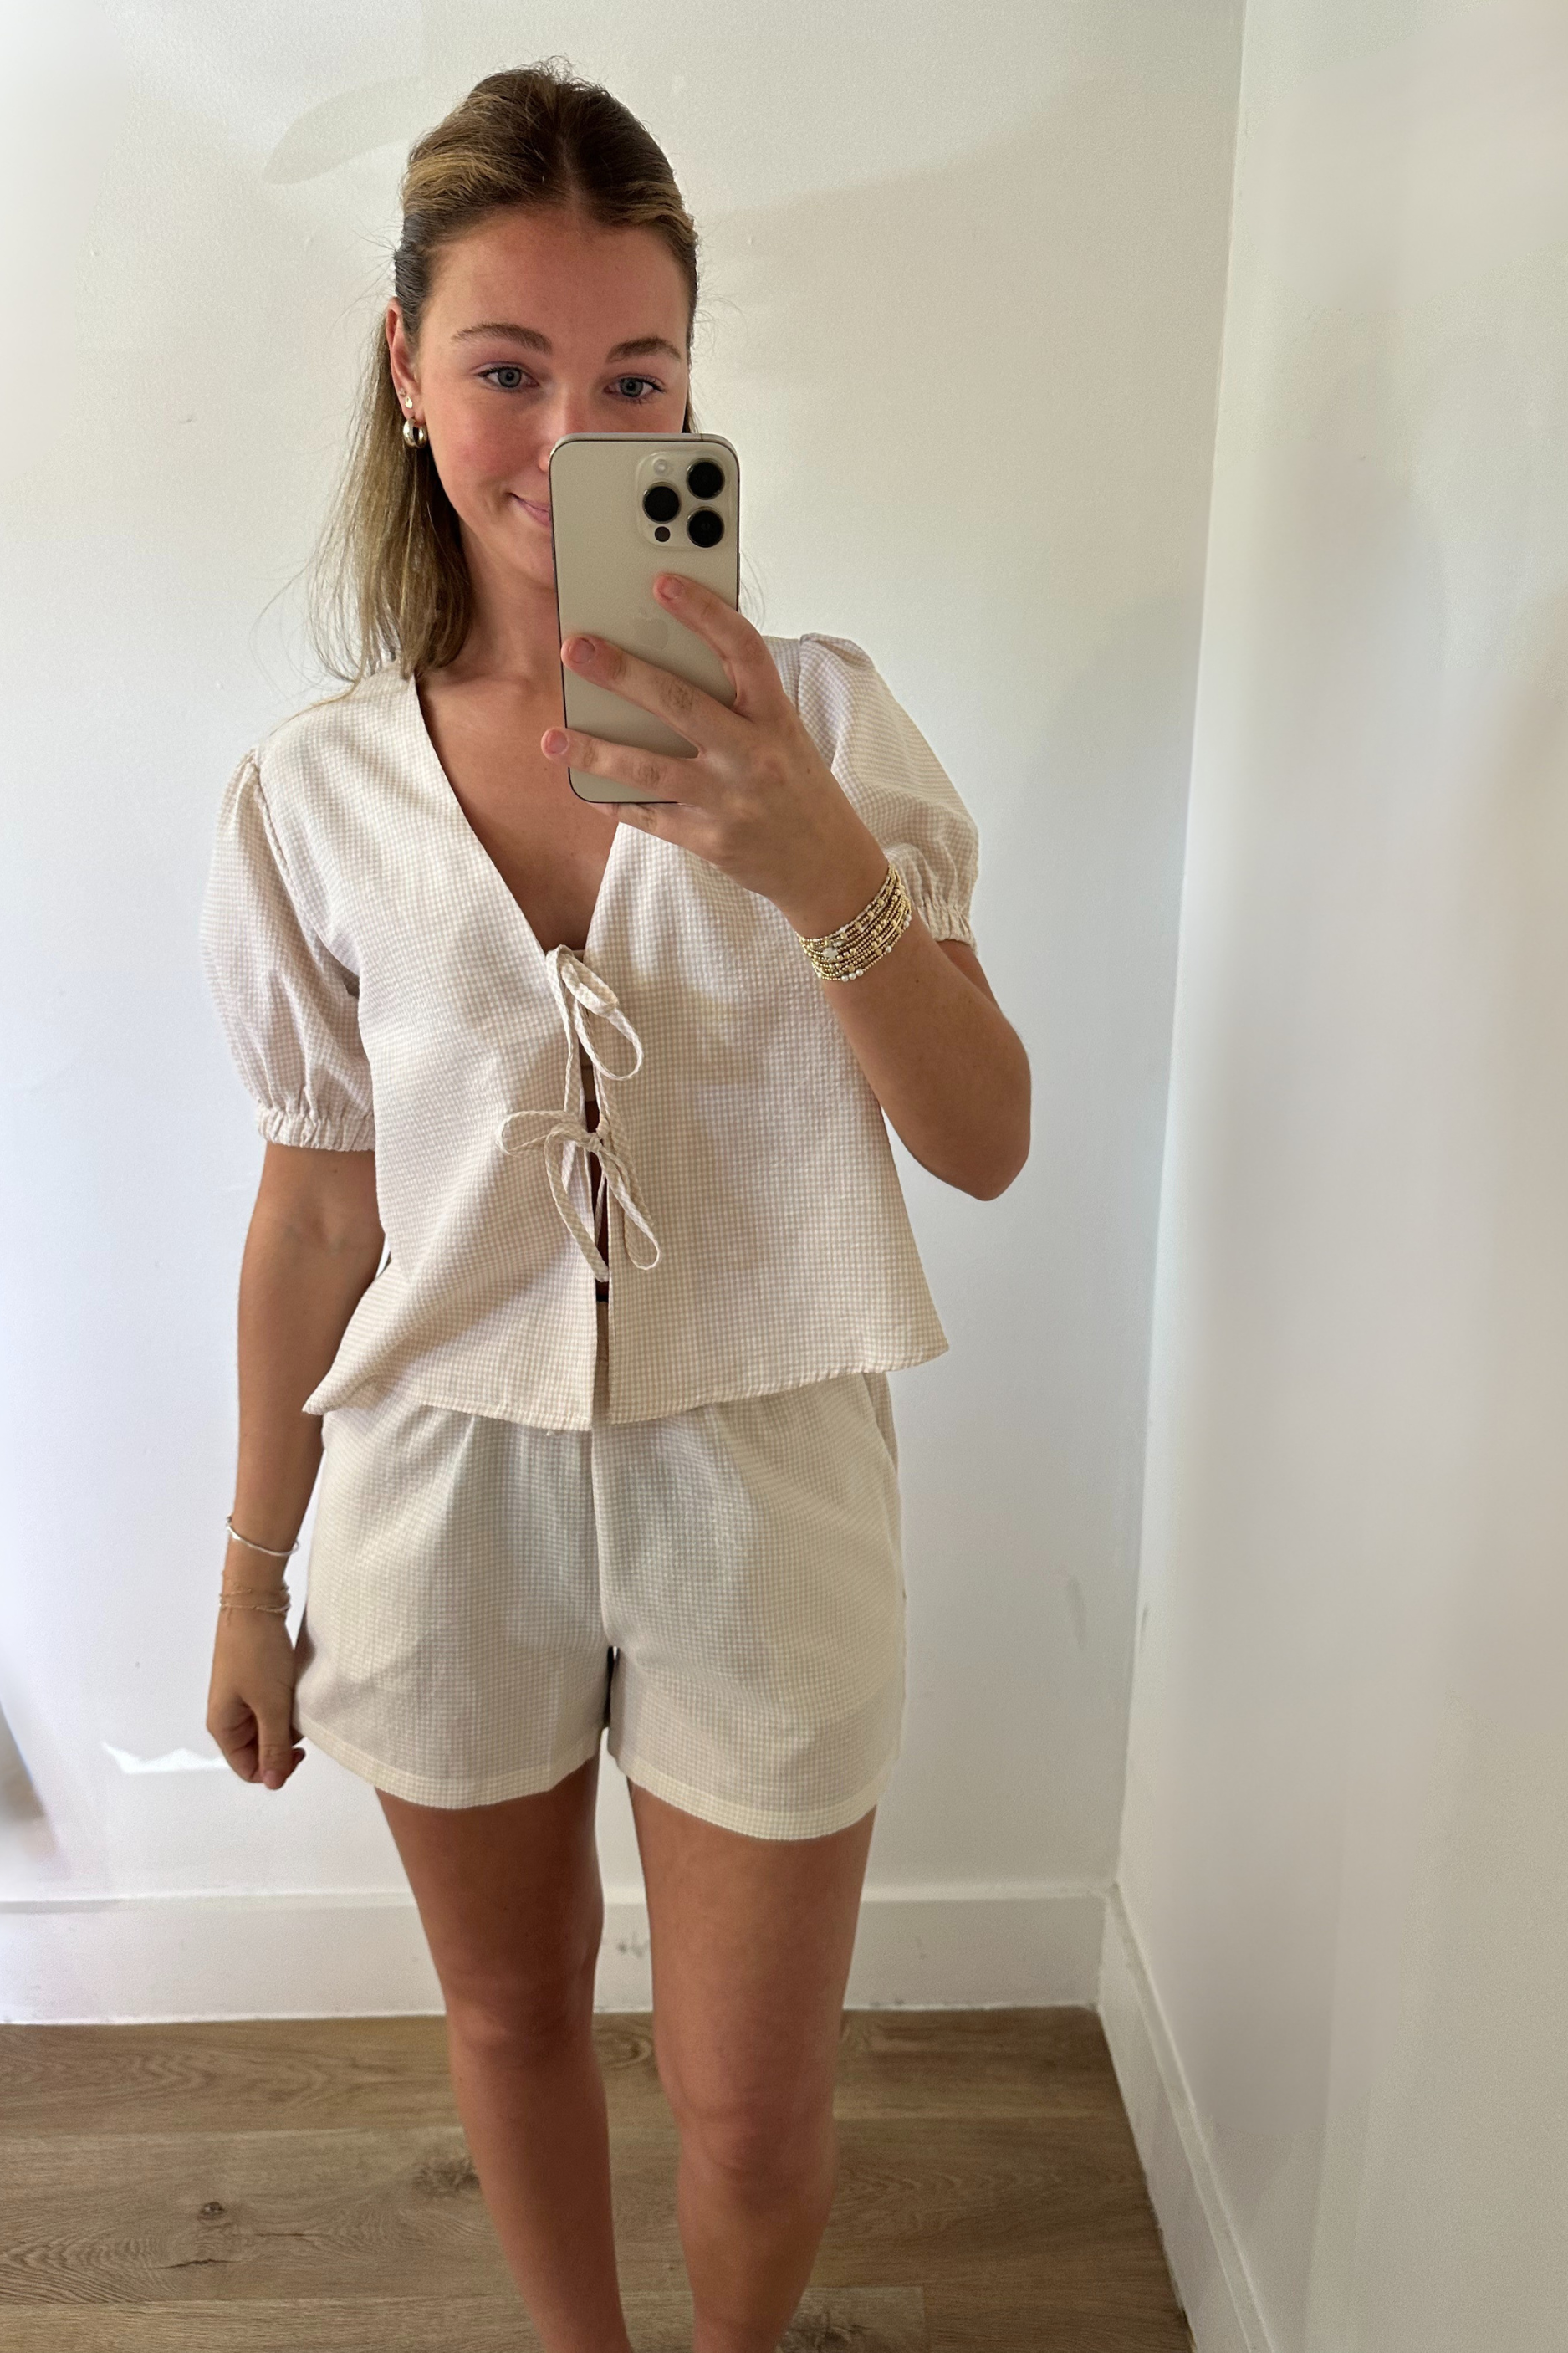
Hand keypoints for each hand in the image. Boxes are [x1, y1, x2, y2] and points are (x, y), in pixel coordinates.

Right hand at [208, 1608, 305, 1791]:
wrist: (255, 1603)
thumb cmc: (257, 1652)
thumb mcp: (270, 1704)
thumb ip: (273, 1745)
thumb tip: (272, 1782)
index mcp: (223, 1727)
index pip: (248, 1769)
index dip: (275, 1767)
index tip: (300, 1751)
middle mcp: (227, 1716)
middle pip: (258, 1749)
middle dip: (282, 1741)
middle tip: (299, 1721)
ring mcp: (239, 1697)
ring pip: (267, 1727)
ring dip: (285, 1720)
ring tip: (296, 1699)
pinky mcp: (252, 1681)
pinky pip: (270, 1706)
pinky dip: (285, 1703)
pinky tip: (295, 1689)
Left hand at [541, 575, 889, 938]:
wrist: (826, 864)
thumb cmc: (796, 787)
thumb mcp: (782, 734)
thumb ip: (735, 701)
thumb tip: (662, 661)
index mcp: (774, 717)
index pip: (743, 650)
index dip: (703, 612)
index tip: (662, 582)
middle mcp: (753, 754)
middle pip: (682, 705)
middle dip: (623, 674)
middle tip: (576, 648)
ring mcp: (729, 800)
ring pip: (651, 770)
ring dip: (595, 752)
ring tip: (553, 737)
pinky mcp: (709, 840)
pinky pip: (650, 818)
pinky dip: (613, 802)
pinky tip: (581, 786)